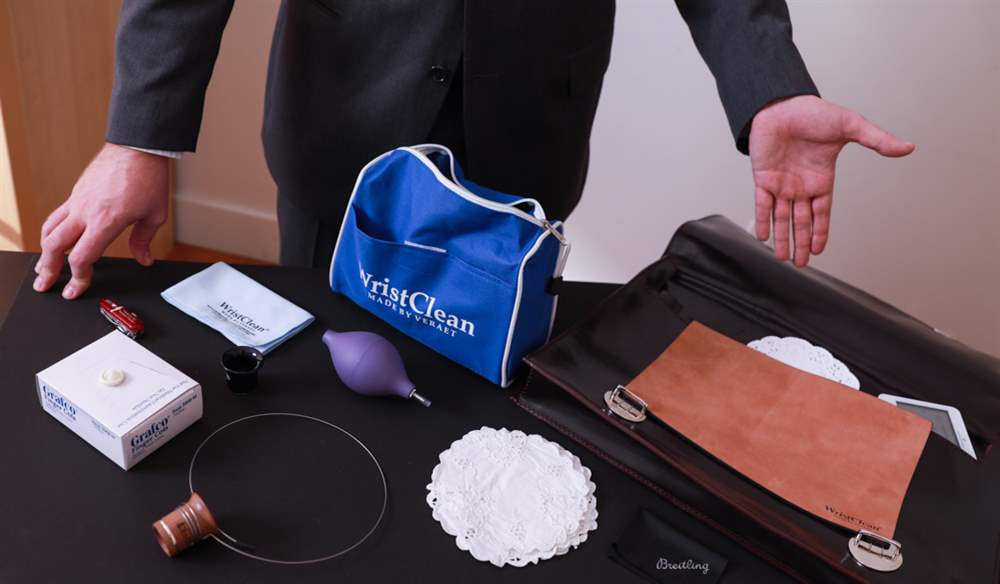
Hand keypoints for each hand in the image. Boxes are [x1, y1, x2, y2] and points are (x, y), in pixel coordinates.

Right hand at [33, 143, 168, 298]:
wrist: (138, 147)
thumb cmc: (148, 178)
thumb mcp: (155, 215)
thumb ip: (144, 240)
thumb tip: (143, 259)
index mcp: (105, 221)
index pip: (82, 257)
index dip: (78, 278)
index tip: (76, 289)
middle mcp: (85, 212)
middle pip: (55, 246)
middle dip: (48, 269)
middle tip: (45, 285)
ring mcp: (77, 201)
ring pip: (50, 229)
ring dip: (44, 251)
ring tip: (43, 266)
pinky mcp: (76, 193)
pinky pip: (57, 215)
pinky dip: (52, 231)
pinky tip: (54, 239)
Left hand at [749, 95, 914, 266]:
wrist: (782, 103)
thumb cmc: (814, 112)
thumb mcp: (850, 126)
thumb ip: (876, 140)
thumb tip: (908, 147)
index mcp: (821, 179)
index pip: (822, 212)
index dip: (821, 232)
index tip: (819, 252)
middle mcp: (801, 185)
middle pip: (802, 221)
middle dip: (801, 243)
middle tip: (801, 264)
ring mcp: (781, 183)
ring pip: (782, 218)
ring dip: (783, 238)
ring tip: (782, 259)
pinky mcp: (762, 177)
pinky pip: (761, 204)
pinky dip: (763, 221)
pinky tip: (763, 237)